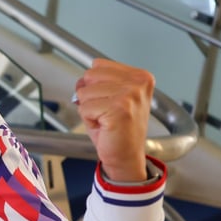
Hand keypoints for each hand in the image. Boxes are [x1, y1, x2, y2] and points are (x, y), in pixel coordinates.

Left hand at [73, 58, 154, 181]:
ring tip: (106, 119)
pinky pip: (84, 108)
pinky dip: (88, 120)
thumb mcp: (110, 96)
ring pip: (84, 93)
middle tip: (106, 112)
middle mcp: (138, 83)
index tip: (109, 101)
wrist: (126, 155)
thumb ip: (97, 81)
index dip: (95, 85)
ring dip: (89, 109)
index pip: (98, 65)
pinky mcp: (119, 108)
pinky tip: (104, 126)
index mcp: (140, 76)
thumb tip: (80, 81)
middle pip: (89, 76)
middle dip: (90, 96)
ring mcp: (130, 95)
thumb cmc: (118, 128)